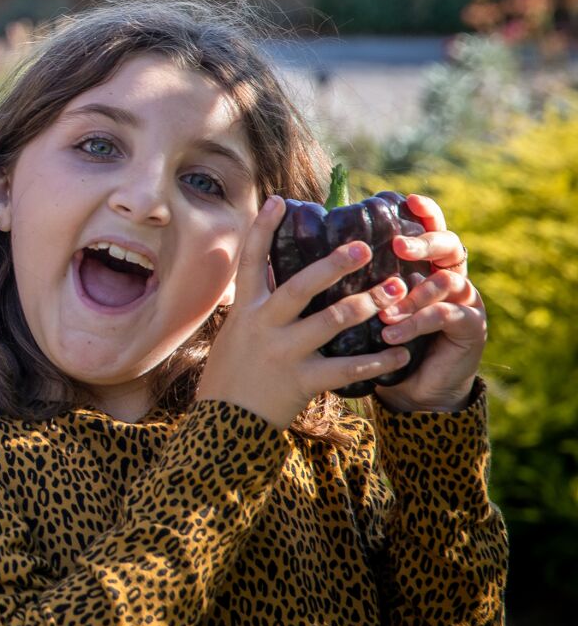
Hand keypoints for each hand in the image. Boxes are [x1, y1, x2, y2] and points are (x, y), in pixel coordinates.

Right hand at [199, 197, 410, 427]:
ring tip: (395, 291)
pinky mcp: (302, 381)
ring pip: (331, 321)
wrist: (225, 425)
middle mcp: (262, 326)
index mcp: (246, 310)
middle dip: (334, 265)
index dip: (263, 228)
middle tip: (364, 247)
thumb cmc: (232, 375)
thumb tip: (275, 275)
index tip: (280, 200)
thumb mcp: (236, 334)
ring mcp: (282, 353)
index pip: (251, 261)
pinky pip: (348, 367)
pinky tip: (401, 354)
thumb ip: (259, 307)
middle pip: (300, 286)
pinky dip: (379, 360)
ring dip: (367, 304)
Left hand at [373, 194, 485, 413]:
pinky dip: (417, 323)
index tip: (409, 199)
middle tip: (400, 246)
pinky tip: (392, 333)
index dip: (427, 213)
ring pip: (447, 281)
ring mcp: (466, 299)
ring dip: (414, 294)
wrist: (411, 385)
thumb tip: (311, 246)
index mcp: (428, 263)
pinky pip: (446, 316)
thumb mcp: (368, 303)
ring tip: (385, 310)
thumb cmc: (383, 337)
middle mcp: (451, 274)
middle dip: (424, 243)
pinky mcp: (472, 327)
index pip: (433, 228)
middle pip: (448, 245)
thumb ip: (355, 276)